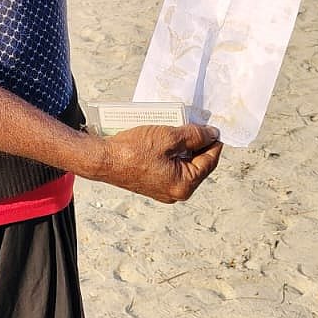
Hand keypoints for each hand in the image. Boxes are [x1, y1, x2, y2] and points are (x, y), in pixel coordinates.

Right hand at [95, 122, 221, 202]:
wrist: (102, 159)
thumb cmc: (132, 151)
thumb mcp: (168, 137)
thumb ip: (193, 136)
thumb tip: (211, 135)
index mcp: (184, 185)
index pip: (209, 162)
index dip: (213, 143)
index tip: (215, 129)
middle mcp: (175, 192)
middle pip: (197, 165)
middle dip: (198, 144)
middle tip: (196, 125)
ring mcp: (163, 190)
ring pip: (183, 165)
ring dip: (184, 147)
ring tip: (181, 128)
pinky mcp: (152, 184)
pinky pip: (170, 167)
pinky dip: (172, 153)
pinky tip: (167, 138)